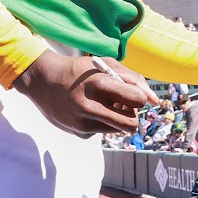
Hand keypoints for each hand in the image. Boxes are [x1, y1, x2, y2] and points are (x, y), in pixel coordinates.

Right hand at [12, 50, 157, 137]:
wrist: (43, 80)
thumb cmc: (80, 70)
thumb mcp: (106, 65)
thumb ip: (133, 79)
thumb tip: (154, 102)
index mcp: (98, 84)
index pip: (135, 99)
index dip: (140, 98)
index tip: (135, 95)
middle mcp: (88, 105)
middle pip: (130, 123)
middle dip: (133, 116)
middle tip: (124, 105)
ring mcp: (82, 122)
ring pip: (118, 129)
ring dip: (117, 119)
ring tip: (103, 104)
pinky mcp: (78, 133)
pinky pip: (102, 132)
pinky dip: (101, 123)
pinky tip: (87, 111)